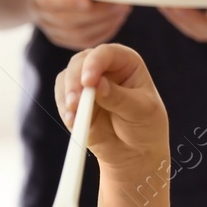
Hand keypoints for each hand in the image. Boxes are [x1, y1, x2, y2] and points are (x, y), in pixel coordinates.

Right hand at [22, 0, 130, 48]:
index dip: (67, 2)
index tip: (88, 1)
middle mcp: (40, 12)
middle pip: (67, 20)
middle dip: (97, 13)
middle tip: (121, 3)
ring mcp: (50, 28)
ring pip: (77, 34)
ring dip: (103, 24)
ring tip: (123, 10)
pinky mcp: (61, 38)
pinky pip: (82, 41)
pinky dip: (102, 32)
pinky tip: (117, 20)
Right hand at [54, 44, 168, 175]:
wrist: (135, 153)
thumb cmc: (145, 126)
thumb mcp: (141, 111)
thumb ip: (119, 97)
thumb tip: (97, 84)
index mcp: (126, 62)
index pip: (107, 53)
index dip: (94, 63)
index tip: (88, 81)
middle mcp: (104, 68)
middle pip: (80, 62)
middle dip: (74, 80)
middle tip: (75, 101)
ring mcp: (87, 84)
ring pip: (66, 77)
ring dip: (66, 95)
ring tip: (73, 115)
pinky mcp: (75, 101)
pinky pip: (61, 98)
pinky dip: (64, 109)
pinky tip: (72, 121)